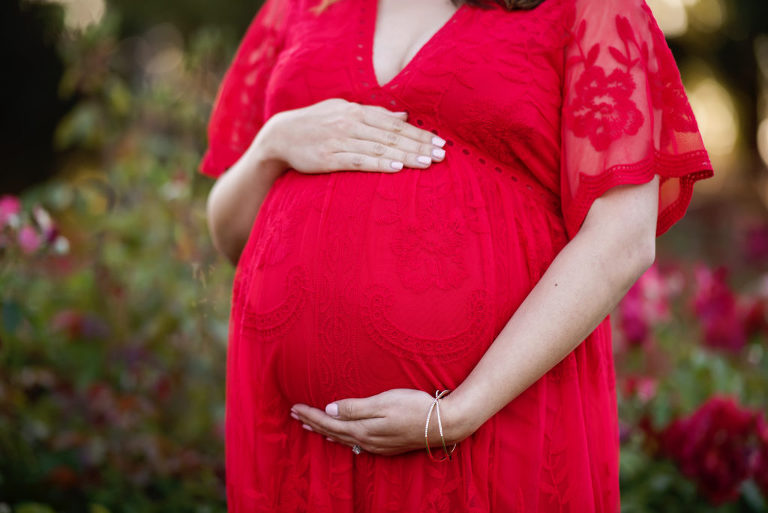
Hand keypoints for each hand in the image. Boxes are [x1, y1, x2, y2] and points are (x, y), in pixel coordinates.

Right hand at [263, 98, 446, 174]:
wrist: (280, 135)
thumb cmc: (317, 123)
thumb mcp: (344, 110)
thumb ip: (374, 113)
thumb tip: (404, 116)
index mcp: (357, 111)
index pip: (395, 123)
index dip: (419, 133)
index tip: (440, 142)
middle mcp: (351, 124)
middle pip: (392, 136)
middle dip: (419, 145)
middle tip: (441, 155)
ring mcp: (339, 141)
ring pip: (379, 148)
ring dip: (405, 156)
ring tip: (426, 163)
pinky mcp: (329, 158)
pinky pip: (358, 161)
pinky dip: (378, 164)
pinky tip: (396, 168)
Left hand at [290, 388, 470, 455]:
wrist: (444, 424)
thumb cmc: (414, 407)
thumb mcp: (383, 402)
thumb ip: (355, 407)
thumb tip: (329, 409)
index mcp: (363, 429)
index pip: (329, 422)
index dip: (311, 415)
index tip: (295, 407)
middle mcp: (367, 441)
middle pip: (333, 432)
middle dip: (313, 423)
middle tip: (295, 415)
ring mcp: (377, 445)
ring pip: (343, 439)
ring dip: (325, 432)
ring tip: (311, 426)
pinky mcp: (387, 445)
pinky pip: (356, 444)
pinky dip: (342, 438)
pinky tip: (342, 438)